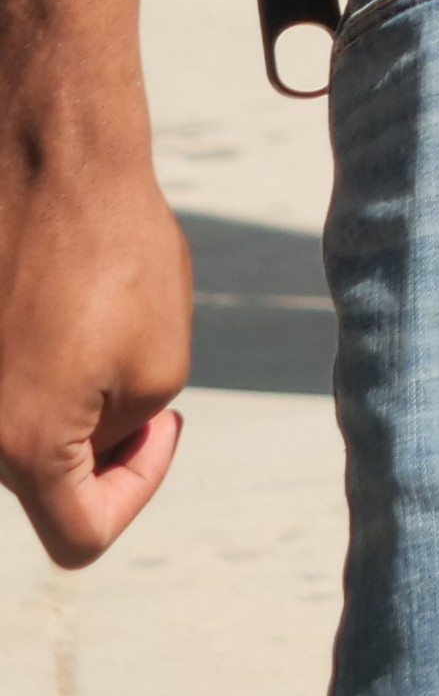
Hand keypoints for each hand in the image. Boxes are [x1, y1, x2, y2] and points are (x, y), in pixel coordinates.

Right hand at [0, 125, 190, 565]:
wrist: (45, 158)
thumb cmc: (112, 252)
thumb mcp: (160, 360)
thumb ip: (124, 431)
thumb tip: (88, 444)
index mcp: (21, 448)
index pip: (79, 538)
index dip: (139, 492)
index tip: (166, 423)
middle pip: (45, 478)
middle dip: (101, 435)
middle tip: (130, 357)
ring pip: (23, 426)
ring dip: (67, 393)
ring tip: (90, 315)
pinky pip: (5, 379)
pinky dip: (34, 357)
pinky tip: (57, 299)